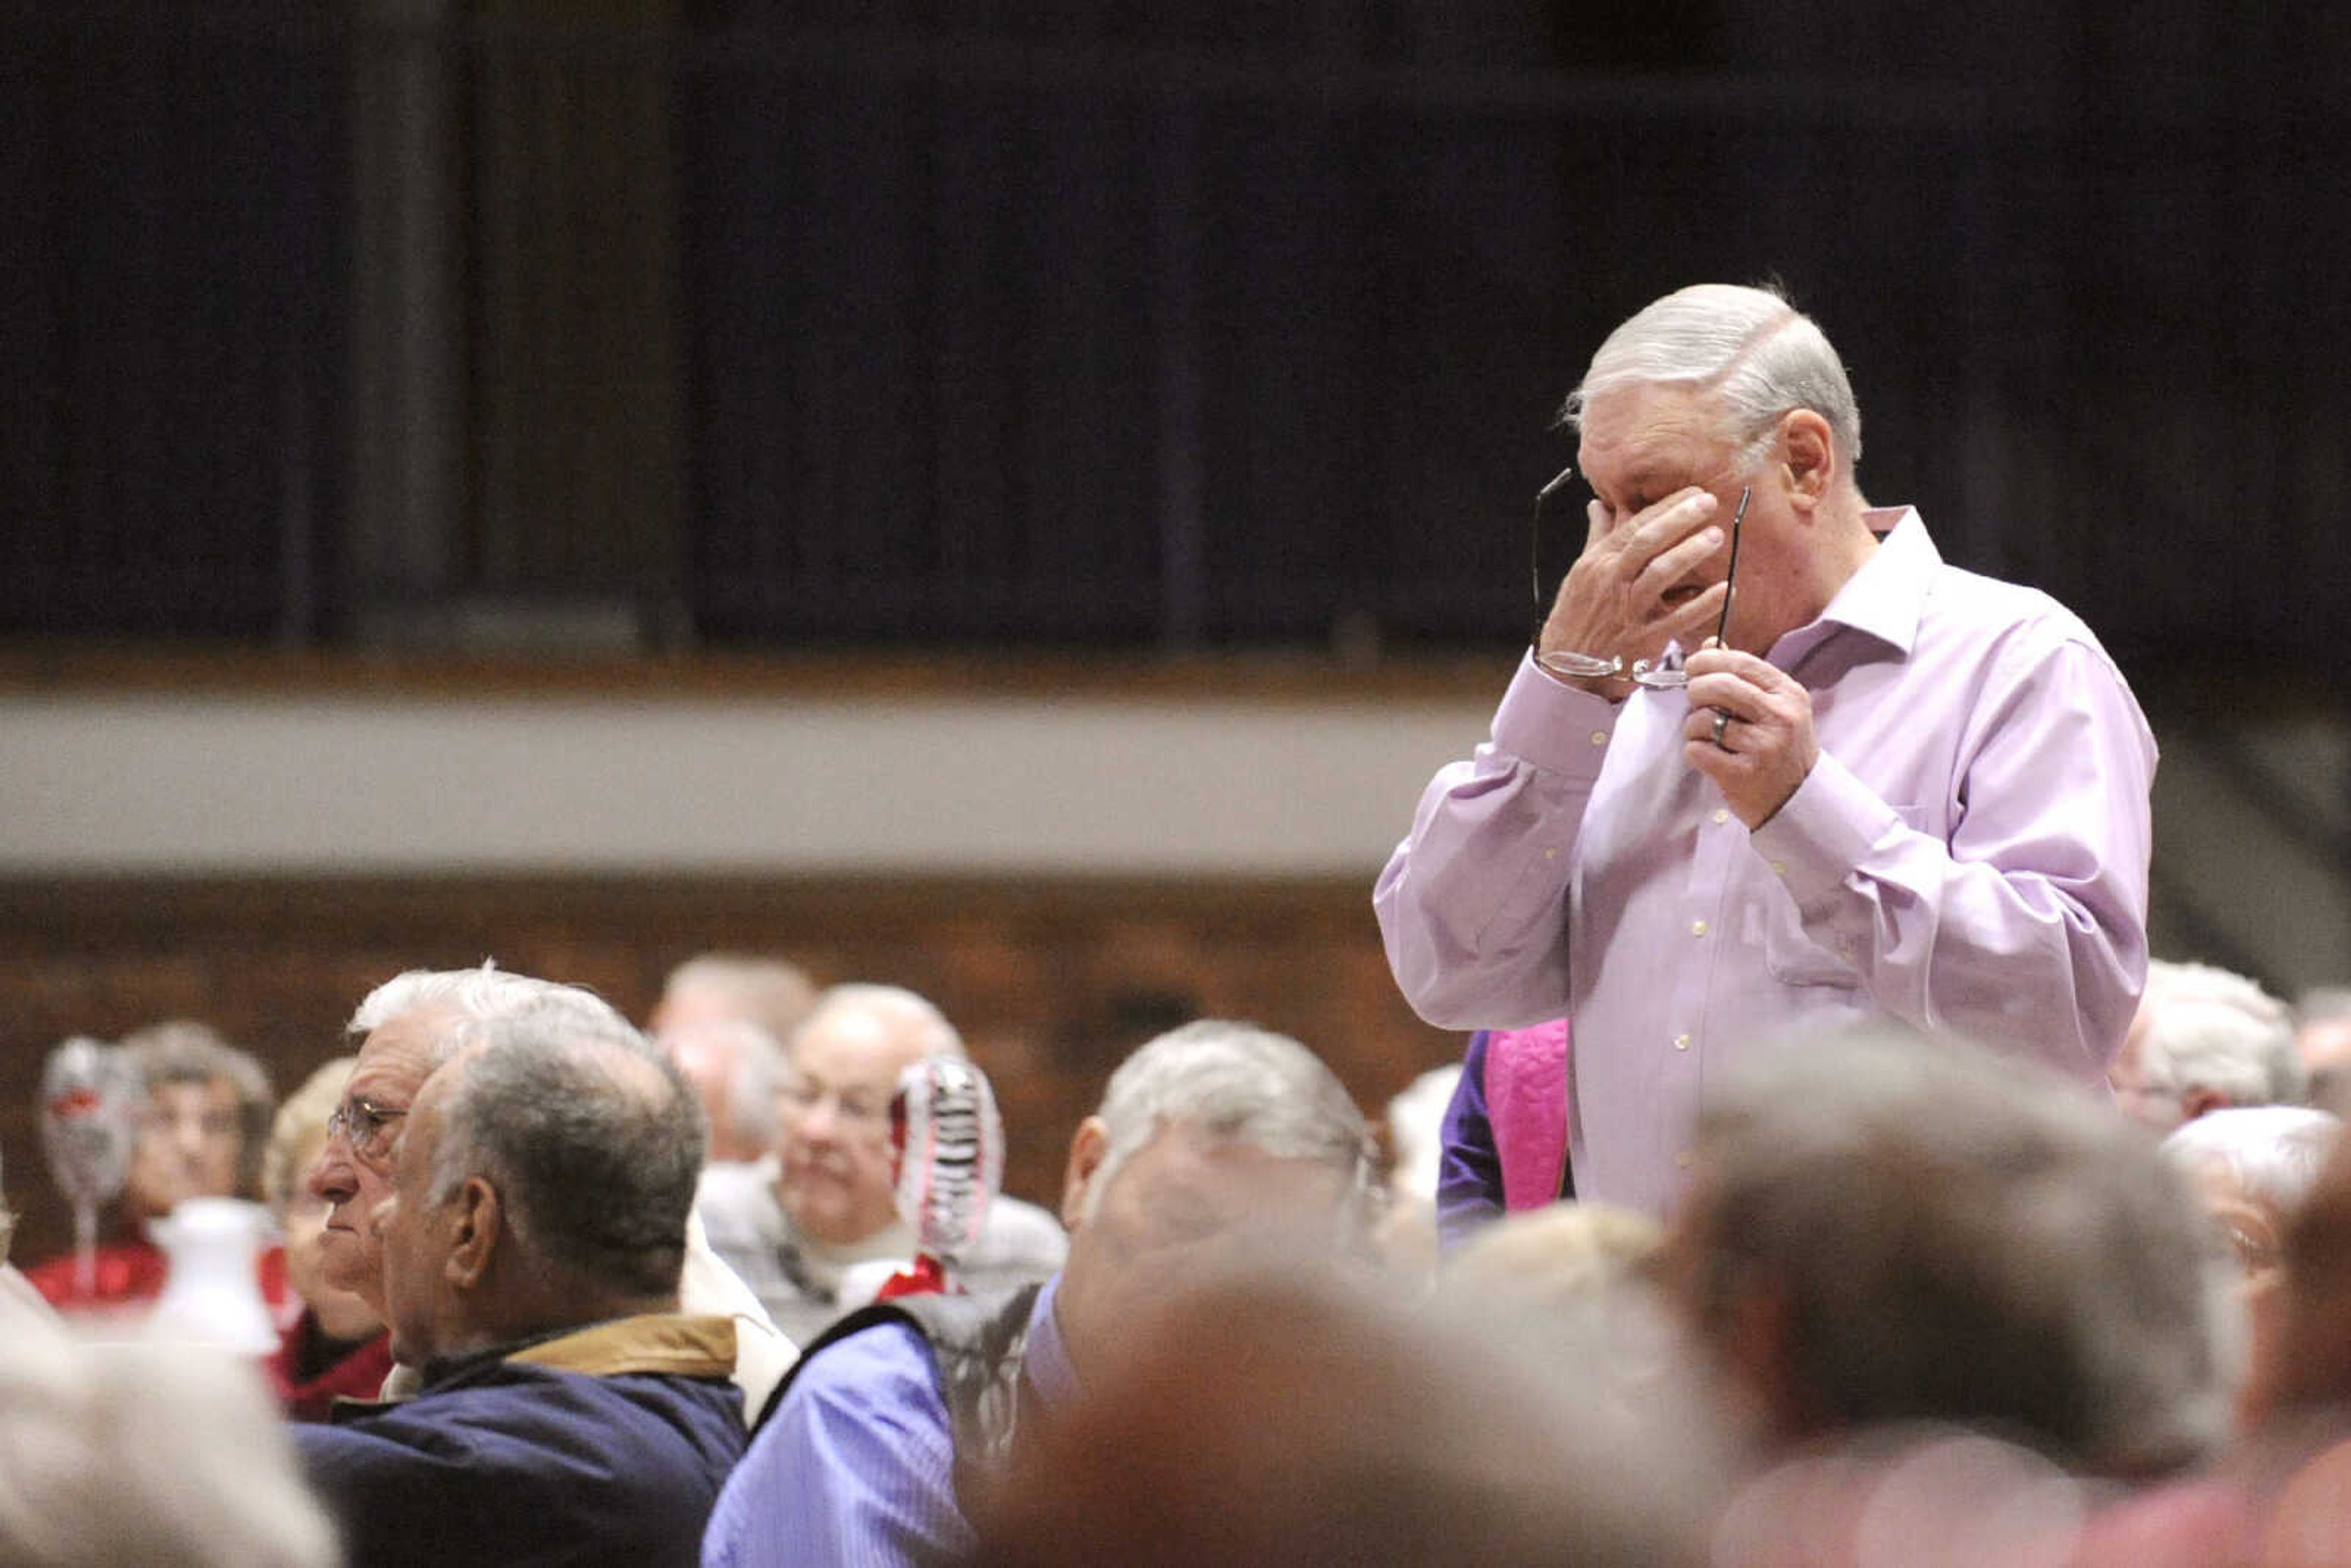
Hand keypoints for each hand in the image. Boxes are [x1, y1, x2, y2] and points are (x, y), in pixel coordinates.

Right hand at [1538, 488, 1729, 700]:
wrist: (1568, 671)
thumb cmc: (1576, 619)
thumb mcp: (1580, 574)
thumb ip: (1597, 537)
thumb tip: (1598, 504)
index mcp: (1598, 563)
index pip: (1634, 526)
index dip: (1666, 507)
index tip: (1693, 492)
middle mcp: (1612, 582)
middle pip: (1648, 542)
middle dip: (1680, 518)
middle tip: (1709, 502)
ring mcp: (1629, 611)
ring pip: (1661, 574)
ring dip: (1691, 553)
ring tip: (1716, 536)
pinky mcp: (1646, 639)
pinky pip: (1679, 618)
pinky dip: (1704, 603)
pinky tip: (1727, 589)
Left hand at [1681, 645, 1817, 826]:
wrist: (1797, 800)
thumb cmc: (1780, 748)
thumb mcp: (1776, 708)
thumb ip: (1745, 676)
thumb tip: (1712, 644)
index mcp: (1788, 694)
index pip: (1741, 663)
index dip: (1708, 660)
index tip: (1693, 666)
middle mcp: (1780, 718)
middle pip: (1719, 686)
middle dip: (1695, 689)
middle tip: (1695, 700)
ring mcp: (1763, 747)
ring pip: (1703, 719)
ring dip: (1693, 727)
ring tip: (1706, 736)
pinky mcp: (1743, 774)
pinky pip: (1697, 750)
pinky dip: (1693, 752)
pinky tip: (1708, 757)